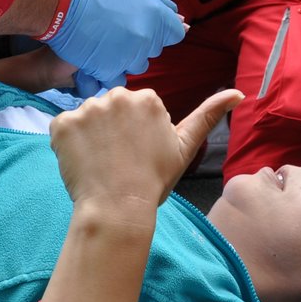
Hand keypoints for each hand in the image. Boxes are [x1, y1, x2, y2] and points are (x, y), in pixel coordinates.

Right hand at [44, 0, 185, 89]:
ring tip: (108, 45)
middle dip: (142, 42)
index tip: (150, 26)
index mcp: (155, 15)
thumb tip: (177, 15)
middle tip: (120, 31)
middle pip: (154, 50)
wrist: (62, 4)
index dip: (163, 29)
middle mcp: (147, 38)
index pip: (176, 32)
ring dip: (127, 58)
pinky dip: (109, 72)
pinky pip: (117, 79)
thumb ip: (156, 2)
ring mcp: (129, 56)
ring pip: (137, 66)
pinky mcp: (109, 70)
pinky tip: (99, 60)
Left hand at [48, 87, 241, 212]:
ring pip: (86, 118)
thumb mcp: (185, 147)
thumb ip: (208, 114)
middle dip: (111, 130)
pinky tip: (81, 162)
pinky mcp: (62, 123)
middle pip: (109, 109)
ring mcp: (87, 109)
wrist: (118, 209)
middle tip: (118, 160)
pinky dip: (67, 144)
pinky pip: (62, 128)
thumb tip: (239, 92)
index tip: (136, 154)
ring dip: (89, 136)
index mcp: (146, 98)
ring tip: (100, 163)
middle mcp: (117, 95)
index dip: (134, 134)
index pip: (134, 109)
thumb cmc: (154, 181)